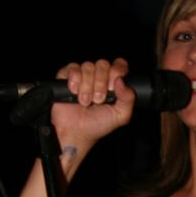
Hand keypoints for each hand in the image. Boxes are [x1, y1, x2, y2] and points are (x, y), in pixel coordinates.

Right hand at [51, 58, 134, 173]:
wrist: (75, 132)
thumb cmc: (97, 125)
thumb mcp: (120, 116)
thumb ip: (128, 99)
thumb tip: (121, 81)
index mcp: (112, 83)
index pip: (119, 65)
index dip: (117, 71)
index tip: (113, 87)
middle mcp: (98, 76)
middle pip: (103, 64)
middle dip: (101, 83)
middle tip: (98, 100)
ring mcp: (82, 75)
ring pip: (88, 66)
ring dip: (87, 87)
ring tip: (85, 102)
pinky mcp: (67, 76)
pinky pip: (73, 68)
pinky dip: (75, 80)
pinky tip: (74, 93)